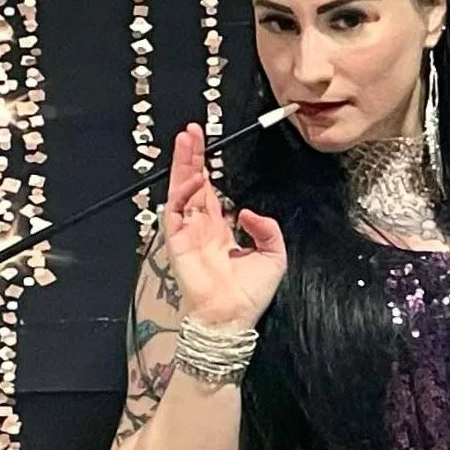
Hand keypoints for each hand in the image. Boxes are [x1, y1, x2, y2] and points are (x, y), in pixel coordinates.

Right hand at [165, 122, 287, 329]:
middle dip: (191, 157)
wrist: (232, 317)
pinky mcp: (177, 242)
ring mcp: (187, 234)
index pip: (209, 193)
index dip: (206, 169)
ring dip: (182, 165)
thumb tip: (248, 210)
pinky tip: (194, 178)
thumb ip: (267, 229)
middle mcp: (201, 229)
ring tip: (186, 140)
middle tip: (191, 131)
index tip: (206, 146)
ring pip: (181, 191)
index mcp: (220, 232)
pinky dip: (183, 192)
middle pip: (192, 184)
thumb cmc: (250, 295)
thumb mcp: (273, 256)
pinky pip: (175, 211)